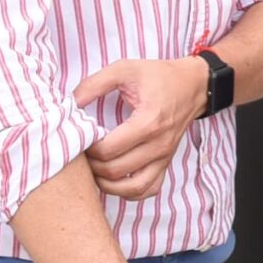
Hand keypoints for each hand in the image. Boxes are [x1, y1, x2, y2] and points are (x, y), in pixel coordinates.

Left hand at [80, 58, 212, 199]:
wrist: (193, 85)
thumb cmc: (159, 77)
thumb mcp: (125, 69)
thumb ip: (94, 84)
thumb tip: (68, 104)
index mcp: (149, 122)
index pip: (108, 150)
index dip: (86, 148)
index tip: (81, 137)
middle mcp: (159, 145)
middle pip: (115, 171)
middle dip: (92, 166)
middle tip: (83, 152)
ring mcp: (164, 157)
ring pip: (131, 188)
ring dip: (107, 184)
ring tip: (95, 169)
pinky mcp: (166, 164)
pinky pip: (148, 190)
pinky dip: (128, 192)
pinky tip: (116, 179)